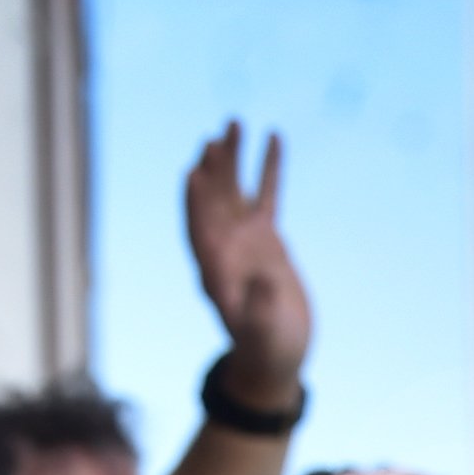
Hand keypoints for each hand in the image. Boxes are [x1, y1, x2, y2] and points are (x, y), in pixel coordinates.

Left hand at [184, 123, 311, 395]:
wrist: (279, 352)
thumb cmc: (268, 349)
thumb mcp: (266, 334)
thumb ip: (262, 308)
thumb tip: (264, 280)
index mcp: (213, 270)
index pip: (199, 229)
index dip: (195, 204)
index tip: (194, 173)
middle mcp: (222, 247)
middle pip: (213, 201)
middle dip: (213, 169)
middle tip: (217, 136)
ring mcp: (243, 239)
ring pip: (235, 190)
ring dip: (233, 158)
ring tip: (235, 122)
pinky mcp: (266, 237)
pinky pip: (267, 195)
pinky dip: (269, 169)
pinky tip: (274, 138)